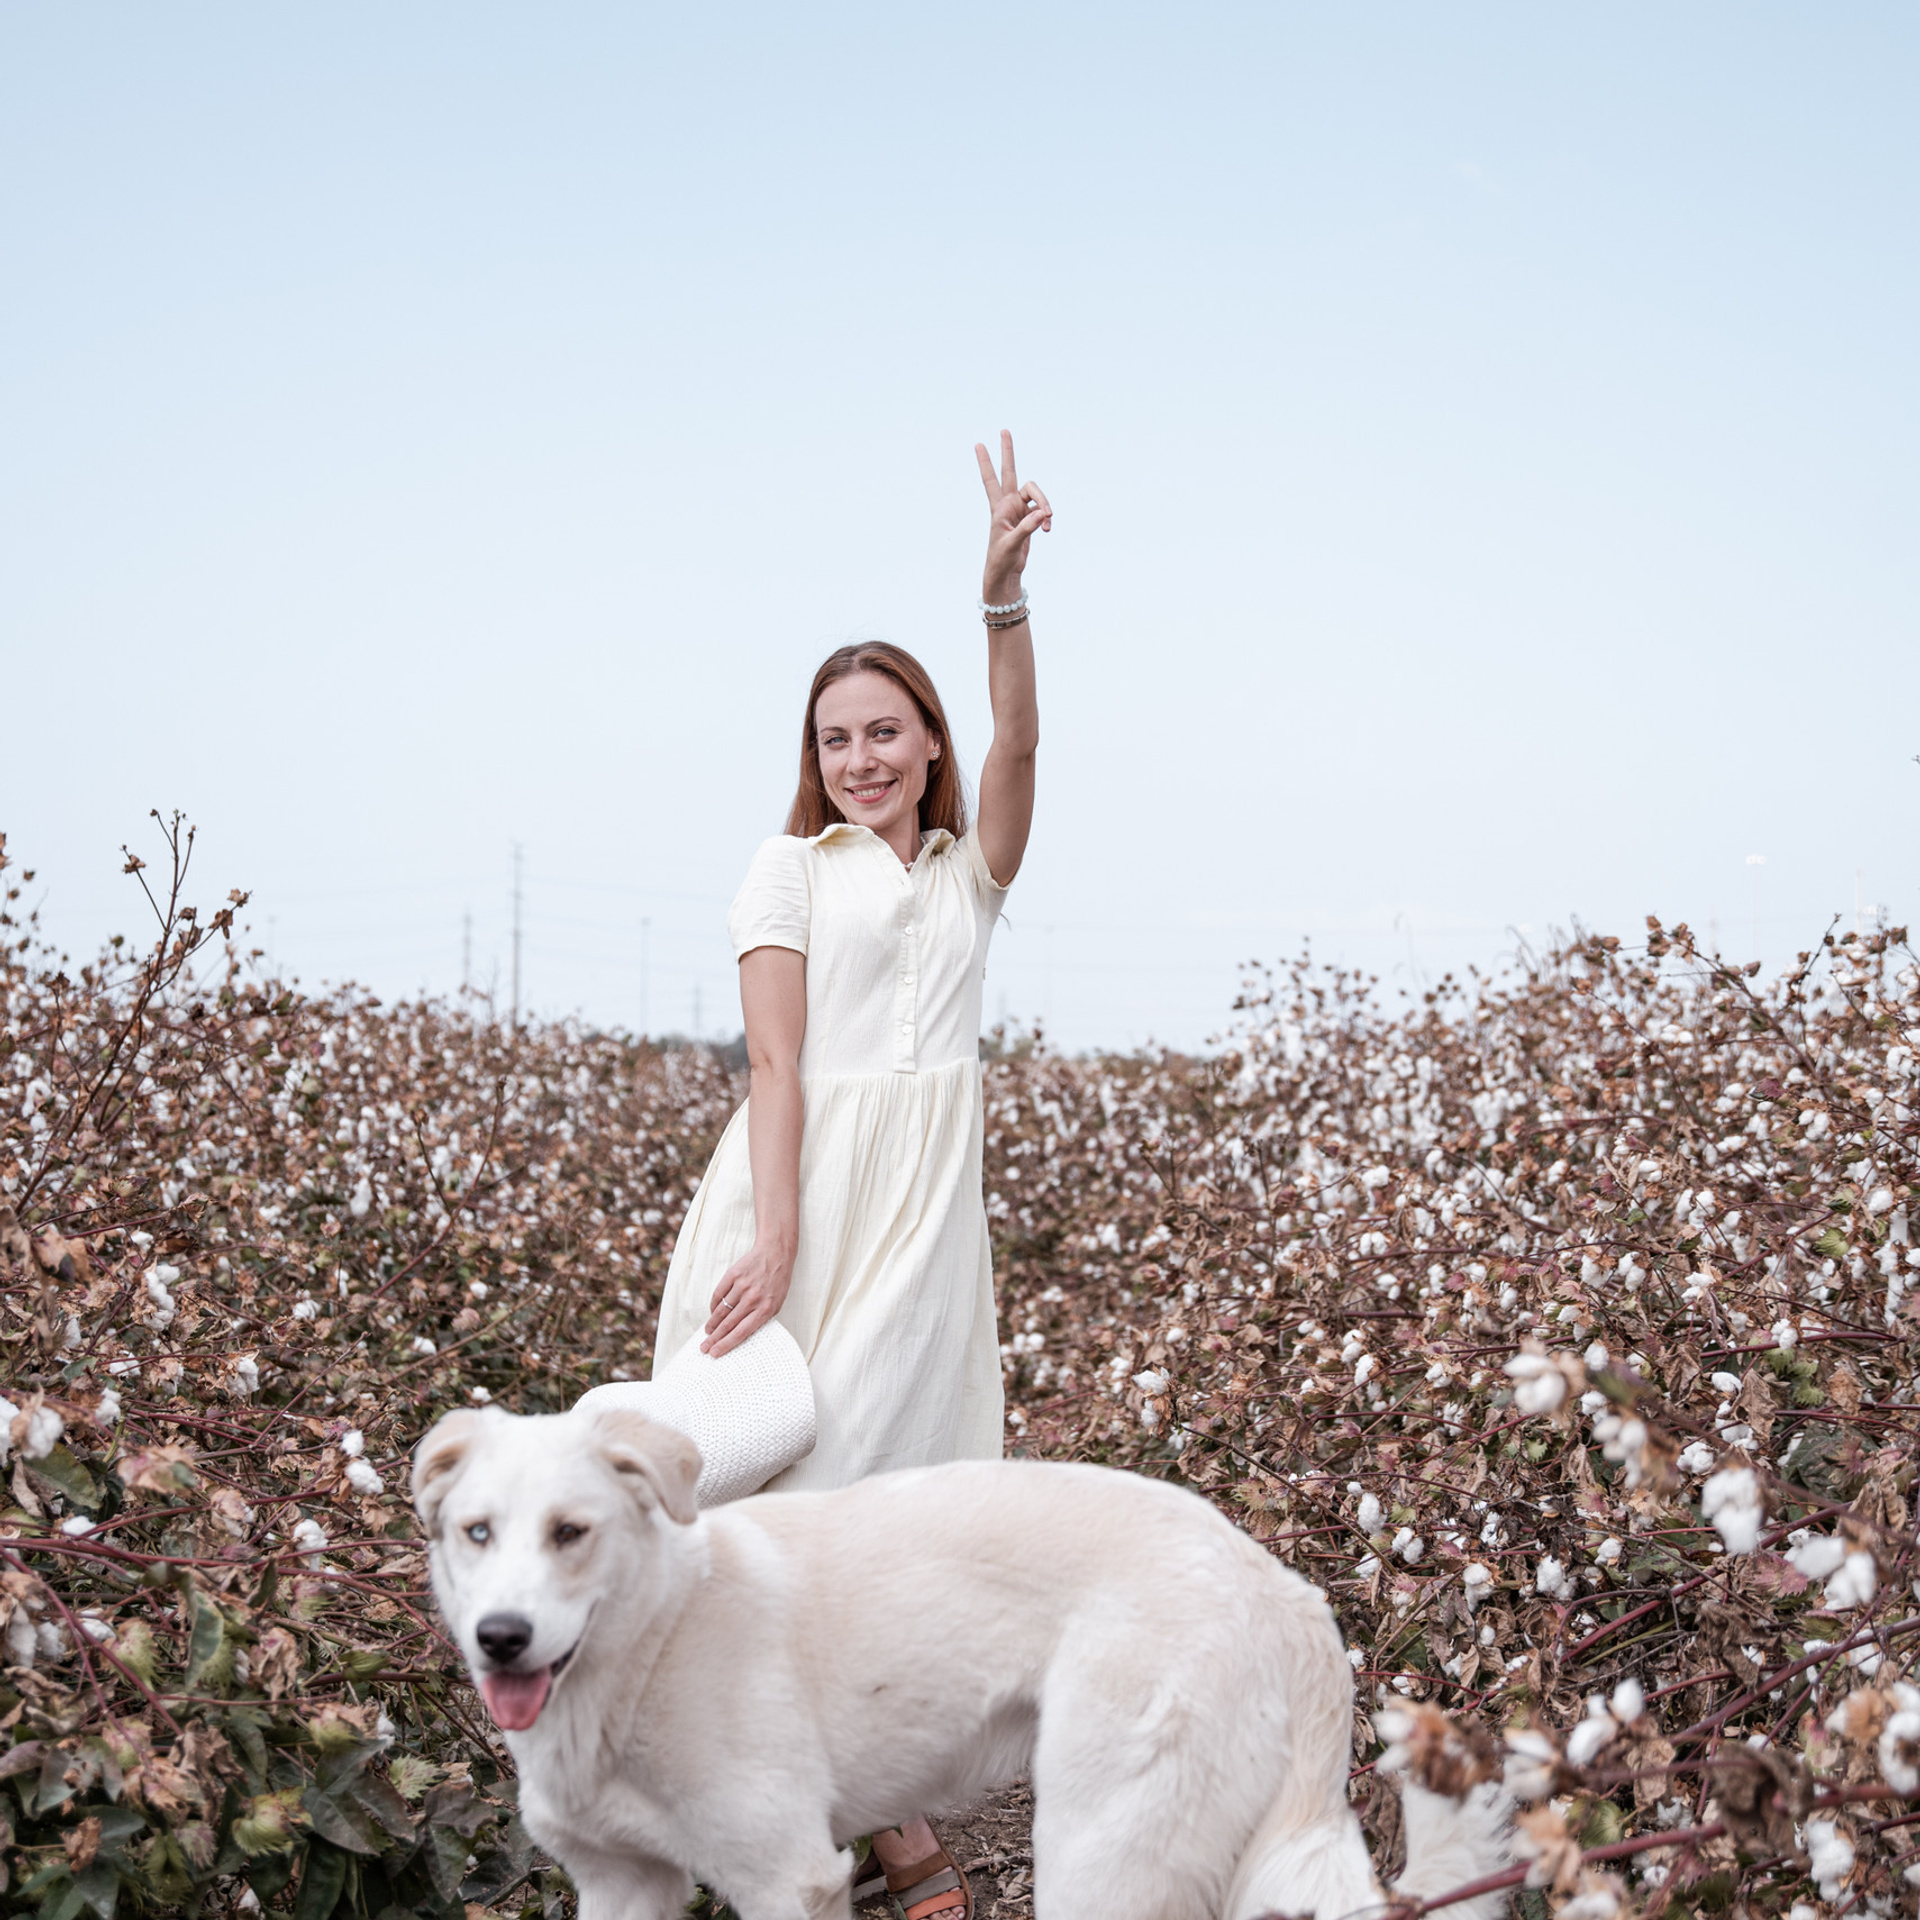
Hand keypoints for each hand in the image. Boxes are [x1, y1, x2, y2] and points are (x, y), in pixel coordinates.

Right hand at [701, 1240, 791, 1356]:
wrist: (776, 1254)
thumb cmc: (777, 1283)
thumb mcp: (776, 1304)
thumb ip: (760, 1319)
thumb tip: (740, 1335)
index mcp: (765, 1309)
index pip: (741, 1332)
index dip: (726, 1344)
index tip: (715, 1353)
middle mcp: (753, 1299)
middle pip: (728, 1324)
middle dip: (714, 1338)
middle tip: (704, 1347)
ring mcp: (742, 1286)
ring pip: (721, 1310)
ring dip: (712, 1324)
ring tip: (707, 1332)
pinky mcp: (733, 1275)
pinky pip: (718, 1294)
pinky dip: (713, 1306)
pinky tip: (712, 1313)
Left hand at [975, 429, 1051, 604]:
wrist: (1006, 572)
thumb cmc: (1001, 558)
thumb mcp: (1013, 543)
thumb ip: (1027, 527)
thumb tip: (1044, 513)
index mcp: (999, 507)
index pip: (991, 480)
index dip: (986, 462)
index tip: (979, 445)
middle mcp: (1008, 504)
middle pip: (1009, 471)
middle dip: (1007, 452)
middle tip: (1003, 430)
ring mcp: (1020, 510)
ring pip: (1036, 495)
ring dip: (1044, 506)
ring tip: (1047, 524)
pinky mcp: (1029, 519)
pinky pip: (1043, 510)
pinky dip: (1047, 518)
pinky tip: (1047, 529)